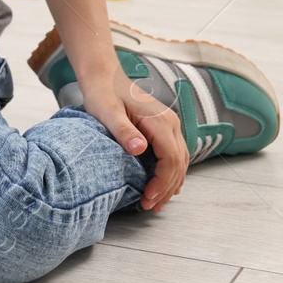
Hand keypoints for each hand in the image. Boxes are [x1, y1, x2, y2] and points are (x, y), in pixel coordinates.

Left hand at [77, 69, 187, 211]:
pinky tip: (162, 185)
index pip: (170, 160)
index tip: (147, 198)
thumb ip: (123, 131)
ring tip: (155, 202)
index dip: (162, 182)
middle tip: (150, 206)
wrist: (103, 76)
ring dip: (170, 183)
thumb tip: (140, 149)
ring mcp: (170, 125)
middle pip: (178, 163)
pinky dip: (171, 172)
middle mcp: (171, 123)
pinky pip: (174, 154)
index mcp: (160, 122)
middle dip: (166, 188)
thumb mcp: (107, 112)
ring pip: (180, 160)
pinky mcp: (163, 127)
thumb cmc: (102, 93)